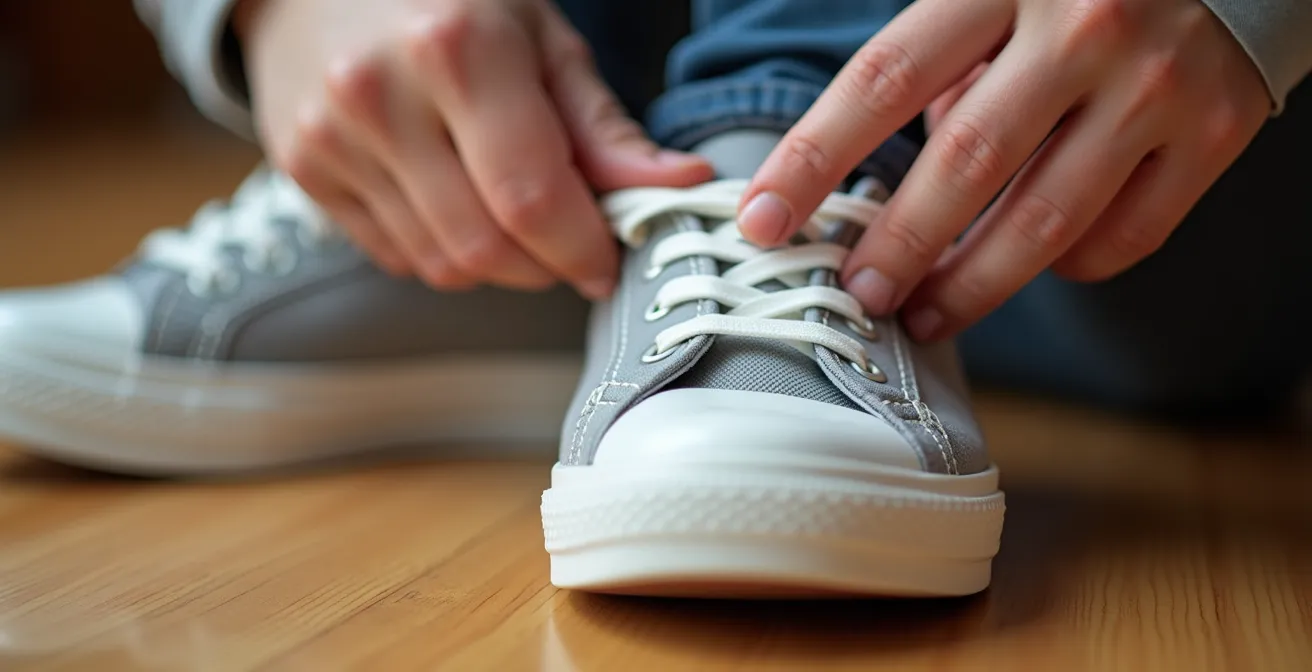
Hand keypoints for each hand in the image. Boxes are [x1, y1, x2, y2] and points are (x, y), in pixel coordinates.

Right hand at [235, 0, 711, 296]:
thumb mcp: (539, 36)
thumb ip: (602, 125)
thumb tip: (678, 185)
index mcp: (458, 48)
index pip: (531, 197)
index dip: (580, 248)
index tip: (606, 261)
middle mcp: (382, 95)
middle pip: (484, 246)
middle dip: (542, 266)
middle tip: (567, 244)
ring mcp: (332, 136)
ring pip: (440, 263)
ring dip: (496, 265)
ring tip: (512, 216)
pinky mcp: (305, 169)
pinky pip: (396, 255)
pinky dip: (443, 252)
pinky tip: (455, 205)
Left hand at [739, 0, 1269, 339]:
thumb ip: (940, 59)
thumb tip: (890, 178)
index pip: (881, 81)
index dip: (812, 160)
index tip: (764, 222)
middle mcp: (1083, 28)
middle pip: (962, 163)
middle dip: (896, 245)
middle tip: (856, 294)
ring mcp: (1156, 84)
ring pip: (1042, 220)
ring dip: (971, 285)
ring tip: (924, 316)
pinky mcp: (1215, 131)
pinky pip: (1122, 236)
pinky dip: (1068, 267)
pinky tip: (1036, 266)